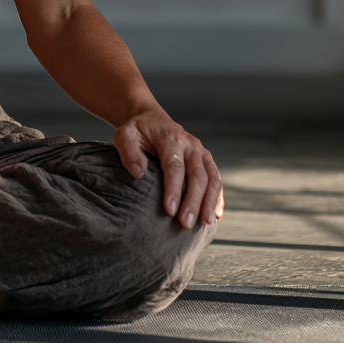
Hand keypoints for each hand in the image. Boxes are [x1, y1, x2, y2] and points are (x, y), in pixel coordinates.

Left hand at [113, 110, 223, 229]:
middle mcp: (190, 144)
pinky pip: (217, 178)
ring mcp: (201, 151)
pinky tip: (216, 215)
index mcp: (171, 138)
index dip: (174, 190)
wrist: (151, 119)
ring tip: (204, 223)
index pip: (174, 167)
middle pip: (197, 175)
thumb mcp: (125, 135)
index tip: (170, 210)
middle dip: (193, 201)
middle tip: (185, 223)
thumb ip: (129, 152)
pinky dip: (218, 197)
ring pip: (212, 178)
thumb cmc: (137, 131)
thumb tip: (138, 173)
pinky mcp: (206, 159)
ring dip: (209, 201)